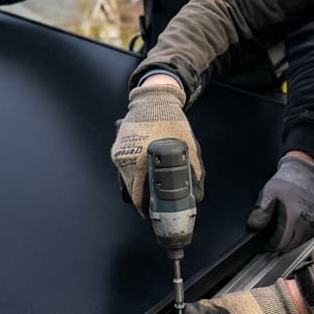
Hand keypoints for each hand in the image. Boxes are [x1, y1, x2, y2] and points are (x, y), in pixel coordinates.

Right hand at [110, 82, 202, 216]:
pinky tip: (144, 172)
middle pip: (129, 193)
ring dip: (136, 189)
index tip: (152, 214)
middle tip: (152, 206)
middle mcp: (125, 159)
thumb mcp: (189, 146)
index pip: (138, 197)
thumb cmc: (170, 121)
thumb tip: (196, 195)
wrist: (153, 99)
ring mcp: (119, 154)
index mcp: (141, 161)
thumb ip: (195, 172)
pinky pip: (123, 169)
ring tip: (148, 190)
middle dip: (141, 202)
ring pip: (125, 181)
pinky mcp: (117, 149)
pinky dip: (132, 175)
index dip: (146, 209)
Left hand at [246, 154, 313, 252]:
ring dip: (288, 242)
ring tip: (279, 232)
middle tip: (269, 239)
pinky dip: (297, 237)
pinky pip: (307, 238)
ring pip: (299, 244)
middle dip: (278, 245)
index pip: (281, 242)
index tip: (263, 244)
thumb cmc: (287, 181)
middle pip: (290, 246)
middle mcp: (307, 222)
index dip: (270, 245)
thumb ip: (261, 211)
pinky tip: (290, 229)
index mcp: (294, 216)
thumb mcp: (268, 193)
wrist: (304, 173)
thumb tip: (255, 226)